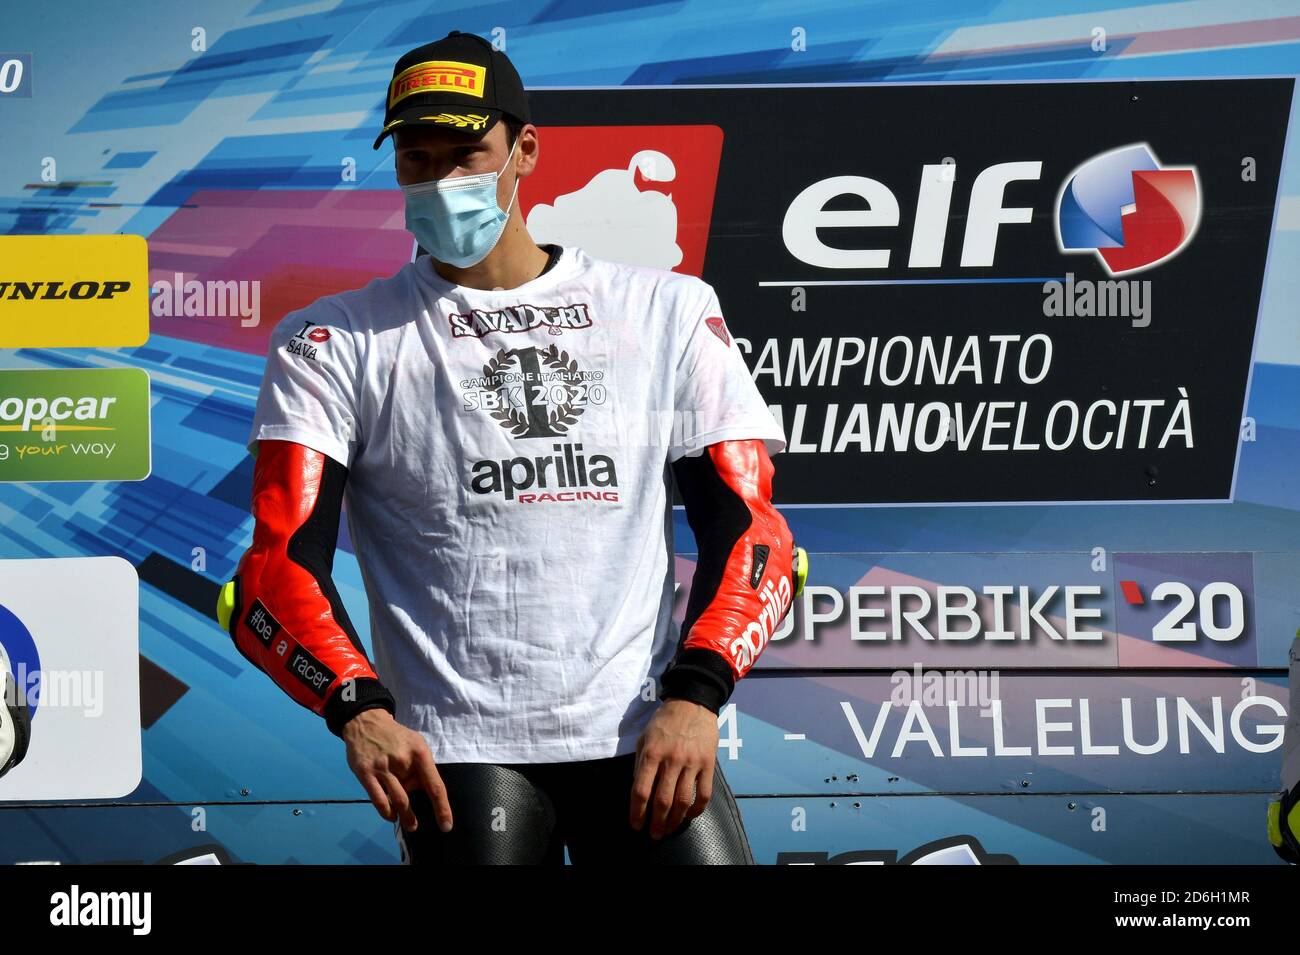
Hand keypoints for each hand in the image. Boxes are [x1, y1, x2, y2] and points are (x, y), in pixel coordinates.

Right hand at [342, 708, 451, 833]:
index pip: (435, 786)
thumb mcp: (416, 745)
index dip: (442, 808)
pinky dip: (386, 812)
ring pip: (396, 801)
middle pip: (411, 795)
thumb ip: (421, 768)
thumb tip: (424, 792)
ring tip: (409, 825)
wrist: (367, 722)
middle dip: (413, 816)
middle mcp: (402, 760)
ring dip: (403, 817)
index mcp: (420, 753)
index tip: (446, 825)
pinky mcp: (366, 773)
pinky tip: (391, 815)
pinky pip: (378, 800)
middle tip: (415, 827)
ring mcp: (382, 767)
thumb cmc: (397, 738)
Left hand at [629, 698, 718, 838]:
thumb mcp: (644, 737)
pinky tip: (689, 815)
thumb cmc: (664, 721)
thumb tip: (638, 790)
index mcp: (651, 753)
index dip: (636, 812)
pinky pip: (704, 794)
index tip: (636, 824)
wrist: (692, 703)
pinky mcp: (708, 764)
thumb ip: (640, 763)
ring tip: (668, 829)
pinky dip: (696, 810)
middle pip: (662, 801)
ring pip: (683, 801)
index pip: (641, 790)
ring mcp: (692, 763)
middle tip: (653, 834)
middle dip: (656, 823)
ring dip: (674, 821)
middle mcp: (671, 760)